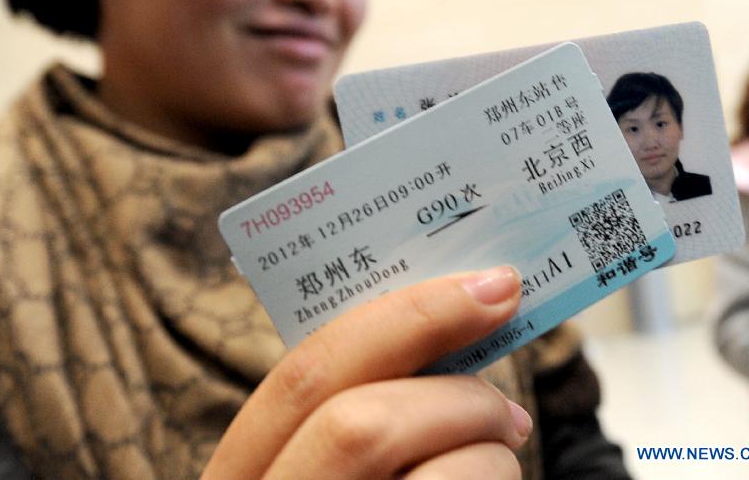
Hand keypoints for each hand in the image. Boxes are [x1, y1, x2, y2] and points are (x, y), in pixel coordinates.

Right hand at [203, 266, 529, 478]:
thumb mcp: (313, 464)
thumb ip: (351, 408)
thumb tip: (448, 329)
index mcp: (243, 475)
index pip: (304, 373)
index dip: (406, 317)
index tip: (489, 288)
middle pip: (362, 422)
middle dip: (457, 394)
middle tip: (505, 405)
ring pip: (439, 475)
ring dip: (490, 459)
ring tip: (496, 463)